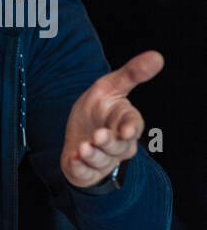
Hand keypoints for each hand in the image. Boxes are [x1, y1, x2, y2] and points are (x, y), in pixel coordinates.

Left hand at [61, 50, 162, 187]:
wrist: (78, 132)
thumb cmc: (98, 109)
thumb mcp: (110, 87)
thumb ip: (131, 74)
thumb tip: (157, 56)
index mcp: (126, 122)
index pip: (133, 125)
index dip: (131, 128)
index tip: (127, 130)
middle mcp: (119, 143)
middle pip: (119, 146)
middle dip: (109, 142)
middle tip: (98, 136)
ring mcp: (104, 158)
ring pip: (102, 160)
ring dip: (93, 155)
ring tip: (83, 147)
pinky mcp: (87, 170)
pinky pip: (85, 173)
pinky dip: (79, 168)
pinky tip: (72, 160)